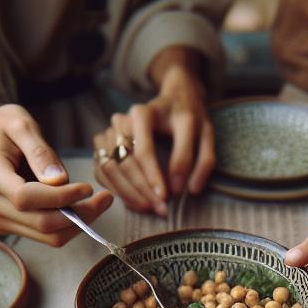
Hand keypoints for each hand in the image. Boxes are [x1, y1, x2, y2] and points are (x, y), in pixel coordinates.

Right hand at [0, 104, 113, 245]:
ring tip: (101, 202)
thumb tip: (60, 181)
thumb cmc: (5, 127)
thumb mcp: (22, 126)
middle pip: (40, 223)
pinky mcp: (13, 224)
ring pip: (47, 235)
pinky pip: (47, 234)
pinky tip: (84, 207)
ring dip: (79, 224)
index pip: (26, 198)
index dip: (60, 198)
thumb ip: (40, 153)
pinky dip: (70, 225)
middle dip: (79, 214)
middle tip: (107, 198)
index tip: (88, 188)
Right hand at [91, 50, 215, 215]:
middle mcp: (124, 118)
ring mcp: (110, 129)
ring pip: (111, 167)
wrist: (172, 98)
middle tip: (159, 209)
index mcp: (148, 112)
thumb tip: (191, 190)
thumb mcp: (205, 133)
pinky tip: (133, 201)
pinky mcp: (103, 139)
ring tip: (148, 208)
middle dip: (142, 190)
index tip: (166, 197)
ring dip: (128, 193)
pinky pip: (102, 169)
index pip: (144, 150)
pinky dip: (115, 189)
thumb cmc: (189, 120)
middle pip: (126, 161)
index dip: (154, 177)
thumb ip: (203, 161)